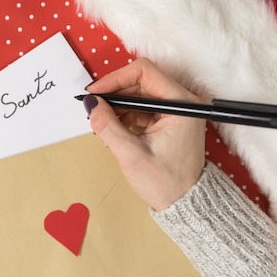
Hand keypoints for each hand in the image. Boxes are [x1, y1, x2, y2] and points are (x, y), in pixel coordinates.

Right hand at [84, 58, 205, 210]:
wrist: (185, 204)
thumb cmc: (166, 183)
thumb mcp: (131, 155)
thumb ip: (108, 126)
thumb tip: (91, 103)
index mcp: (182, 104)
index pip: (144, 72)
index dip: (115, 79)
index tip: (95, 93)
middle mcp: (183, 102)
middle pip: (141, 81)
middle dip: (114, 94)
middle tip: (93, 109)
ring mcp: (177, 110)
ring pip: (140, 93)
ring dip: (118, 105)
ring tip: (101, 123)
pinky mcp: (170, 119)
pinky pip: (143, 107)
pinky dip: (126, 114)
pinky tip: (113, 128)